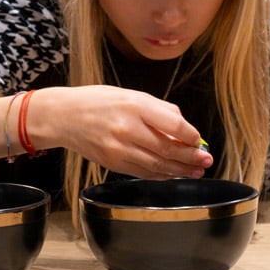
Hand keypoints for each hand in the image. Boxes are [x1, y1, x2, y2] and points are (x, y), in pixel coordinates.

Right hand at [29, 86, 212, 179]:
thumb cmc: (98, 102)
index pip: (174, 124)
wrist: (64, 117)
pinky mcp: (113, 163)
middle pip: (168, 148)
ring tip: (195, 171)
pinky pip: (143, 172)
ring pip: (158, 165)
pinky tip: (173, 174)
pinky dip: (161, 175)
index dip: (191, 136)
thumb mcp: (131, 94)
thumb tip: (185, 128)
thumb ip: (159, 109)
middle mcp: (127, 128)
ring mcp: (119, 148)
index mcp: (135, 106)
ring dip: (180, 170)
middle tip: (206, 160)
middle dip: (191, 157)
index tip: (200, 140)